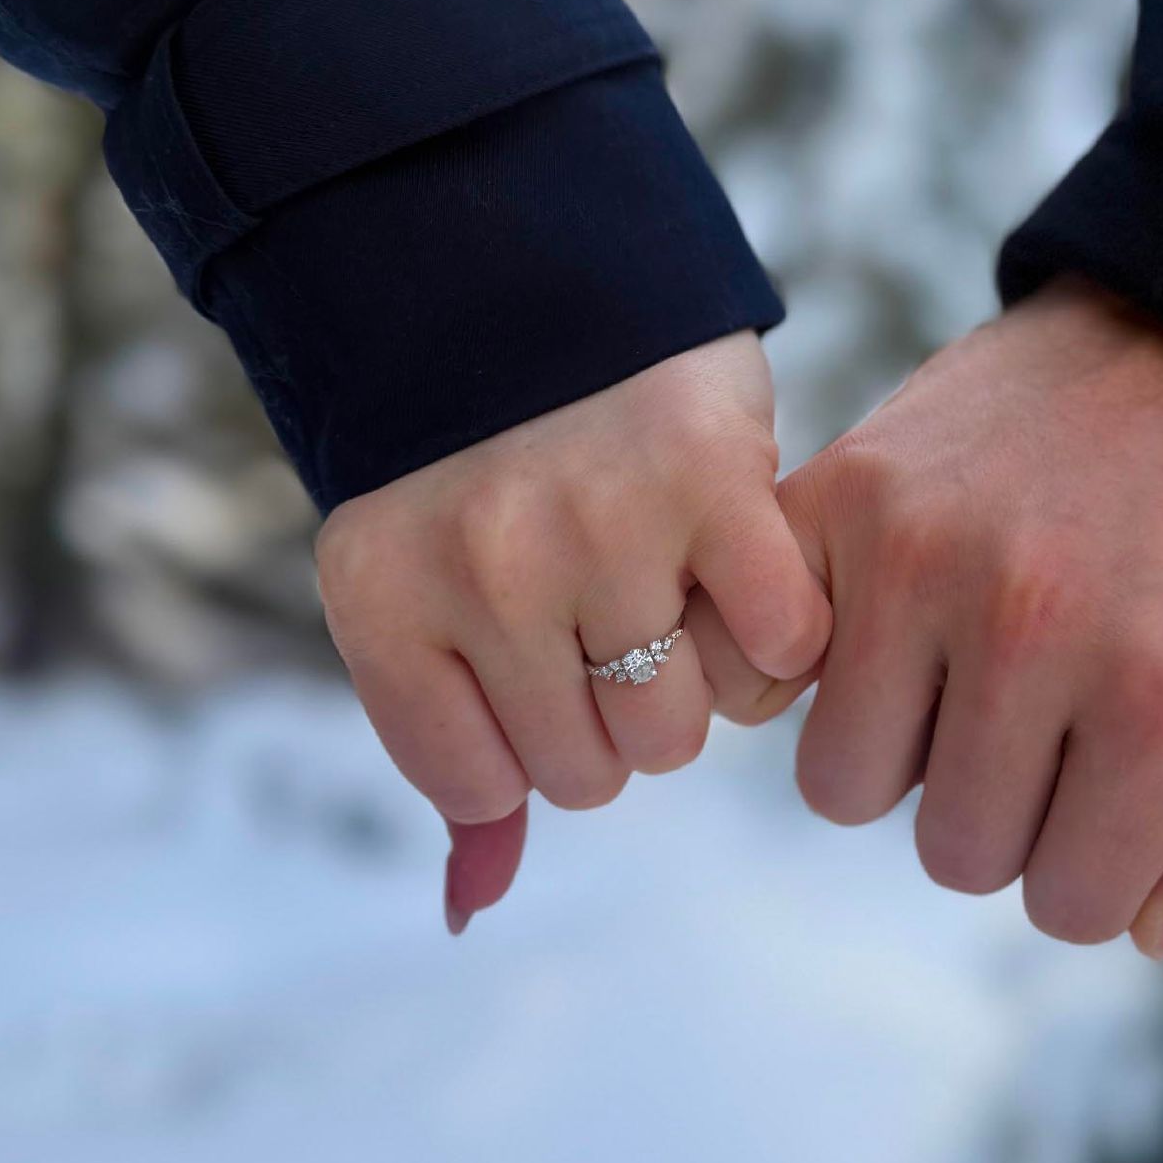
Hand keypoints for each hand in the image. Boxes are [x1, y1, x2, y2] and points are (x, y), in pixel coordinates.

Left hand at [314, 332, 831, 932]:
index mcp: (383, 598)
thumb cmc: (475, 456)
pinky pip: (779, 647)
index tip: (538, 657)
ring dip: (697, 676)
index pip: (488, 785)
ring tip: (672, 582)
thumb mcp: (419, 588)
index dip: (532, 739)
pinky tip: (744, 570)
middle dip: (616, 710)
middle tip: (616, 609)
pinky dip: (779, 630)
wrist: (525, 253)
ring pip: (682, 728)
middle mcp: (479, 571)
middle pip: (596, 770)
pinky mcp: (710, 480)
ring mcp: (596, 526)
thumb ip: (455, 749)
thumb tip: (471, 908)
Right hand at [693, 281, 1162, 955]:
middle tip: (1050, 717)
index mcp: (1161, 693)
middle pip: (953, 852)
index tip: (1118, 783)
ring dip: (908, 753)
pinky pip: (763, 674)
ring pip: (846, 785)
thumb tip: (1150, 931)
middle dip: (1005, 810)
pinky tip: (883, 631)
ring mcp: (917, 556)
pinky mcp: (838, 499)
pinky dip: (807, 675)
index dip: (1095, 865)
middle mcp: (1030, 626)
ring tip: (972, 670)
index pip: (1068, 905)